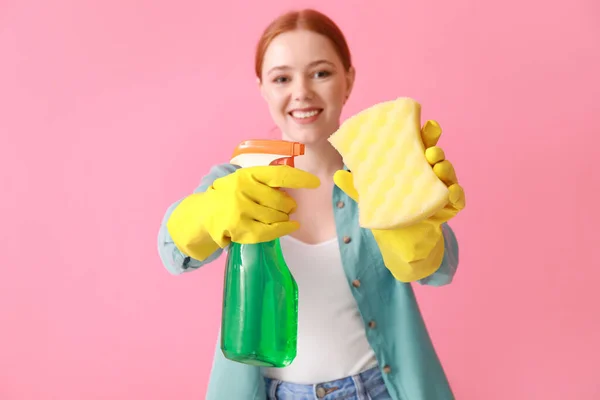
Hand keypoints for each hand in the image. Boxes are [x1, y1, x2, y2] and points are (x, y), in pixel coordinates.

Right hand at [167, 165, 320, 259]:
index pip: (280, 174)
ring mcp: (240, 210)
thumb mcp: (243, 181)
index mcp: (247, 174)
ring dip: (284, 217)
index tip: (315, 183)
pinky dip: (284, 229)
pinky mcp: (240, 228)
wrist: (201, 214)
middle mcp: (243, 189)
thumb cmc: (228, 196)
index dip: (300, 178)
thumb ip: (264, 181)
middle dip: (289, 205)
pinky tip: (291, 226)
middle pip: (281, 200)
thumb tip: (293, 185)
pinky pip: (270, 230)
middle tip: (288, 207)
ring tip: (283, 216)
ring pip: (277, 216)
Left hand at [333, 120, 464, 223]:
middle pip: (437, 154)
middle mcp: (428, 172)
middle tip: (430, 151)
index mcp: (411, 163)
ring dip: (446, 167)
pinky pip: (457, 199)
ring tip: (438, 167)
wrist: (401, 239)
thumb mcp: (370, 196)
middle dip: (436, 149)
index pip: (421, 143)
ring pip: (448, 173)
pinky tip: (451, 191)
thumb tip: (335, 176)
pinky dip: (457, 194)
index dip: (426, 132)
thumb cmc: (389, 208)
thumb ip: (354, 186)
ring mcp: (439, 188)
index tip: (426, 125)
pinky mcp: (447, 207)